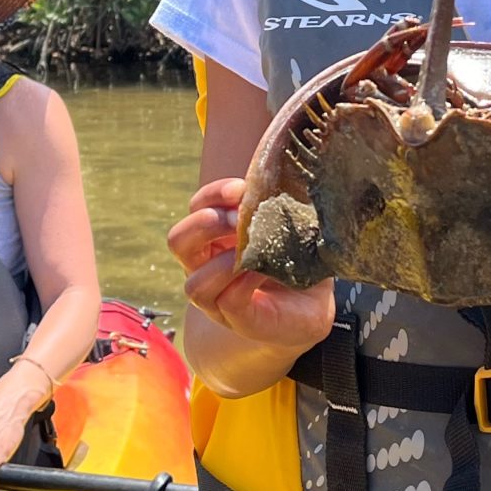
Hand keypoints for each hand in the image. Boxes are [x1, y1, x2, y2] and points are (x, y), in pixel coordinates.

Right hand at [168, 178, 335, 352]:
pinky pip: (227, 301)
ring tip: (250, 252)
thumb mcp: (287, 225)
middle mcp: (207, 267)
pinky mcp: (240, 320)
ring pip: (194, 283)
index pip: (197, 208)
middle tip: (239, 220)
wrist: (312, 307)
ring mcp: (218, 299)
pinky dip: (244, 283)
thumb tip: (284, 170)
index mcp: (215, 237)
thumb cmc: (296, 261)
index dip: (213, 194)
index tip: (241, 188)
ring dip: (222, 263)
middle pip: (178, 241)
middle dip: (204, 224)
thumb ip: (278, 204)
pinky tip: (265, 271)